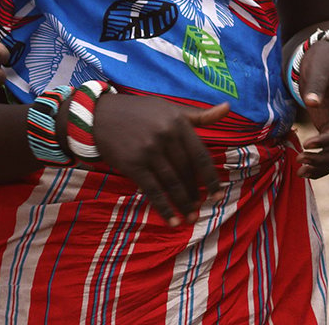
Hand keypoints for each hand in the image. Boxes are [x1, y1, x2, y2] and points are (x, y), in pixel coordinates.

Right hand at [92, 94, 228, 225]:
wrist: (101, 115)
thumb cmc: (140, 112)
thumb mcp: (170, 108)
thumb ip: (199, 116)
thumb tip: (227, 108)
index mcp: (178, 122)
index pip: (200, 155)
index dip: (211, 178)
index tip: (218, 194)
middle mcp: (165, 136)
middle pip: (187, 172)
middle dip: (195, 193)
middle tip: (200, 207)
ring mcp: (149, 151)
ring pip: (172, 183)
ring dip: (183, 204)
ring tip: (190, 216)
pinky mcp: (133, 165)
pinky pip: (153, 191)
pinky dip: (164, 208)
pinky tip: (172, 220)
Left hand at [297, 38, 328, 177]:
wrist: (325, 55)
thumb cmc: (322, 58)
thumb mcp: (320, 67)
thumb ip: (316, 84)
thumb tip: (311, 102)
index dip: (328, 140)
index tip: (308, 144)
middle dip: (323, 159)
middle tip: (300, 160)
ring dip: (321, 166)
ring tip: (300, 171)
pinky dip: (320, 164)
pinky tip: (306, 171)